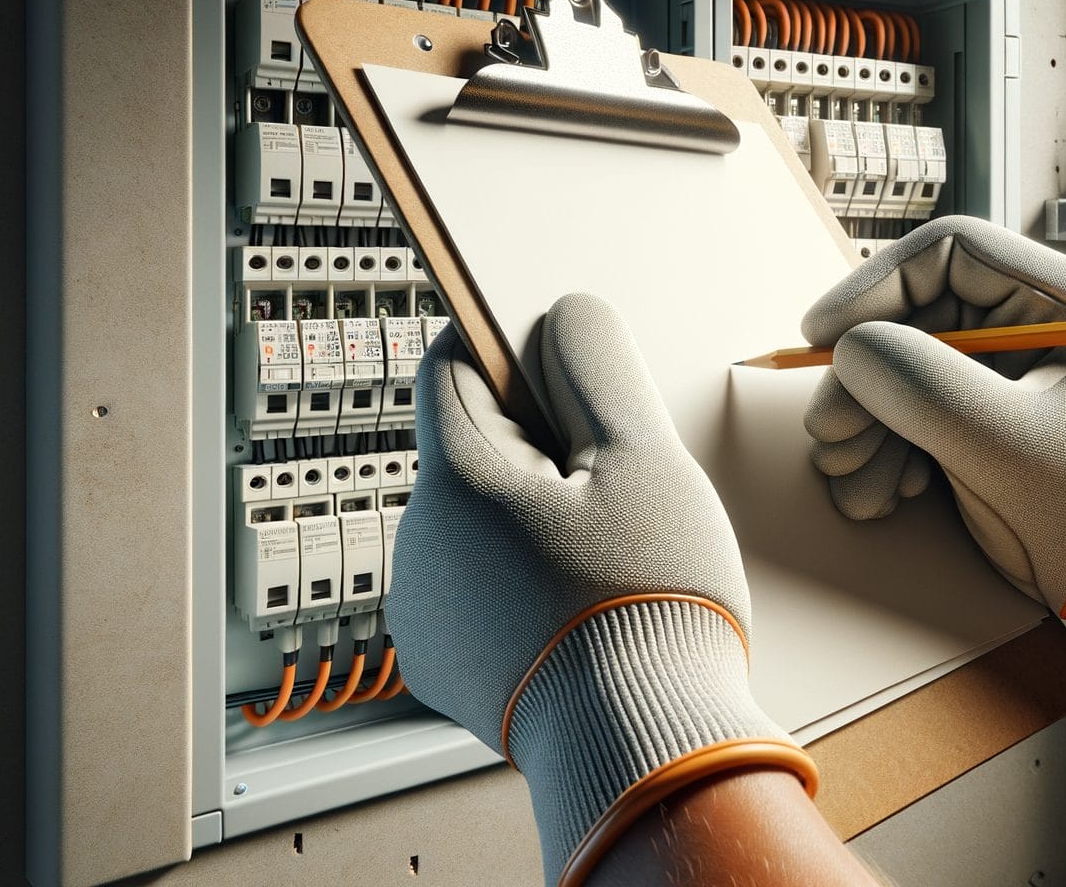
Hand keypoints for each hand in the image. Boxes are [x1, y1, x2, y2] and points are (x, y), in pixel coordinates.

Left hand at [387, 293, 814, 886]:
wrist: (643, 747)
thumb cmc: (648, 607)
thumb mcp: (644, 459)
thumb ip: (598, 368)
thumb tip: (566, 316)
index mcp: (455, 482)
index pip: (452, 366)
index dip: (510, 346)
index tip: (560, 357)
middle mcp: (418, 546)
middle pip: (473, 449)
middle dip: (541, 447)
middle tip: (616, 484)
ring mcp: (426, 615)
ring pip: (482, 523)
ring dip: (536, 519)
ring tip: (610, 559)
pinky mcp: (448, 667)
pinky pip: (481, 590)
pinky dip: (526, 582)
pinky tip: (585, 607)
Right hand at [803, 217, 1065, 742]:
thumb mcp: (1004, 443)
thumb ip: (925, 386)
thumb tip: (849, 350)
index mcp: (1060, 300)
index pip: (947, 252)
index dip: (873, 286)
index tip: (822, 336)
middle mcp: (1027, 324)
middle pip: (911, 315)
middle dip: (861, 378)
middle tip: (830, 434)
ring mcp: (1000, 373)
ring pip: (899, 368)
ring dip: (863, 424)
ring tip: (852, 481)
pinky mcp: (980, 420)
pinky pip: (908, 412)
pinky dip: (883, 450)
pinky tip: (882, 494)